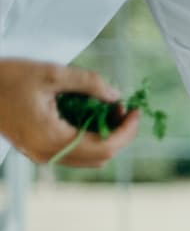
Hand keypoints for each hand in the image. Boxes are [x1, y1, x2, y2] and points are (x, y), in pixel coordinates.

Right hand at [0, 59, 139, 166]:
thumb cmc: (5, 77)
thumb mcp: (50, 73)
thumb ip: (88, 84)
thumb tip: (117, 96)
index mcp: (51, 139)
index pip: (106, 147)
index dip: (127, 131)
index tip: (136, 111)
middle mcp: (47, 154)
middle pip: (100, 155)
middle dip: (118, 132)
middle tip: (122, 107)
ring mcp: (41, 155)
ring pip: (88, 157)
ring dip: (104, 135)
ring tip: (106, 108)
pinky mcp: (37, 150)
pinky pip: (73, 152)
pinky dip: (87, 136)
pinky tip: (88, 114)